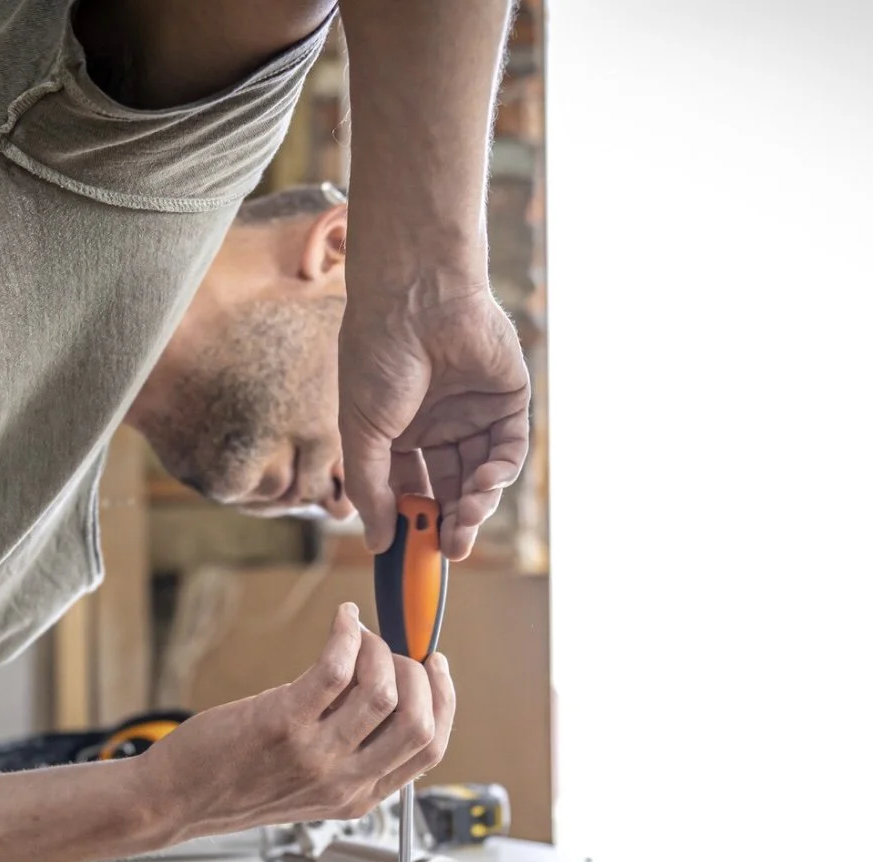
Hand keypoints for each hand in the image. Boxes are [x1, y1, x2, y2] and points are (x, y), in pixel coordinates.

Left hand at [139, 603, 454, 840]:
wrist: (175, 799)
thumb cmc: (234, 783)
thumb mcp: (309, 783)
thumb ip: (350, 749)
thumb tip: (382, 686)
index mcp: (358, 797)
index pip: (430, 750)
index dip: (443, 701)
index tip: (434, 668)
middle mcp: (343, 781)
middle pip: (419, 722)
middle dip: (419, 674)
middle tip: (395, 650)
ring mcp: (315, 754)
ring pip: (383, 691)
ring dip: (380, 650)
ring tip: (360, 635)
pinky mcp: (282, 723)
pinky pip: (336, 667)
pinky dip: (347, 634)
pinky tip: (342, 621)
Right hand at [338, 288, 531, 560]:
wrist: (415, 297)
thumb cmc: (377, 355)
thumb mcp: (362, 432)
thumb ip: (371, 489)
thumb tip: (378, 542)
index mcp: (398, 432)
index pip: (409, 489)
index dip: (413, 522)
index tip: (412, 554)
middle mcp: (438, 425)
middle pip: (450, 489)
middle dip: (451, 523)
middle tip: (449, 550)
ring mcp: (473, 413)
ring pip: (481, 475)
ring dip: (476, 503)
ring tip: (465, 520)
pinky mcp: (507, 400)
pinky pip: (509, 448)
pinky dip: (500, 472)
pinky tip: (485, 485)